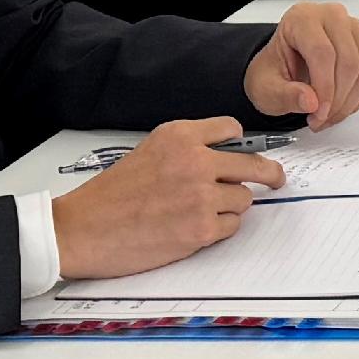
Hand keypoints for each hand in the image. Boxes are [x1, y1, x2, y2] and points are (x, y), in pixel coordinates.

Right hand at [51, 120, 285, 280]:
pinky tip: (196, 227)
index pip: (232, 129)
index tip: (248, 151)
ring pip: (244, 198)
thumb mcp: (149, 152)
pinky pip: (232, 225)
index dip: (242, 143)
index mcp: (180, 137)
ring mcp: (201, 196)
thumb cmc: (109, 195)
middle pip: (255, 164)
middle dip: (269, 173)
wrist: (82, 230)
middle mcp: (195, 161)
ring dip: (231, 206)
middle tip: (276, 178)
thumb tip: (227, 155)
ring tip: (202, 212)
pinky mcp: (201, 228)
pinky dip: (221, 228)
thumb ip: (187, 149)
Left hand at [245, 1, 358, 127]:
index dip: (324, 87)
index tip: (318, 113)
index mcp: (302, 18)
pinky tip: (342, 107)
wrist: (284, 67)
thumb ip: (284, 95)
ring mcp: (354, 29)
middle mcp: (332, 17)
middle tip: (321, 119)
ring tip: (328, 116)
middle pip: (348, 61)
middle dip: (337, 99)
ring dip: (348, 103)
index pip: (322, 51)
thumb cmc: (275, 70)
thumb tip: (310, 101)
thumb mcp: (265, 87)